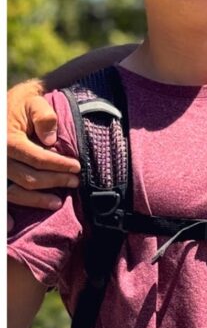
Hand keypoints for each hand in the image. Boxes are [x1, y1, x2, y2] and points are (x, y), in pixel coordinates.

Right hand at [7, 80, 79, 229]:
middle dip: (55, 181)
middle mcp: (0, 159)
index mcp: (10, 141)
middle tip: (75, 181)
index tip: (77, 167)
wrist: (3, 105)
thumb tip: (50, 141)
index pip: (39, 158)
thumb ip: (44, 117)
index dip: (59, 165)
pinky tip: (11, 226)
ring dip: (36, 200)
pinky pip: (1, 196)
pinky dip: (5, 213)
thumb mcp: (34, 102)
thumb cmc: (21, 104)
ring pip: (16, 191)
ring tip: (58, 202)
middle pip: (30, 177)